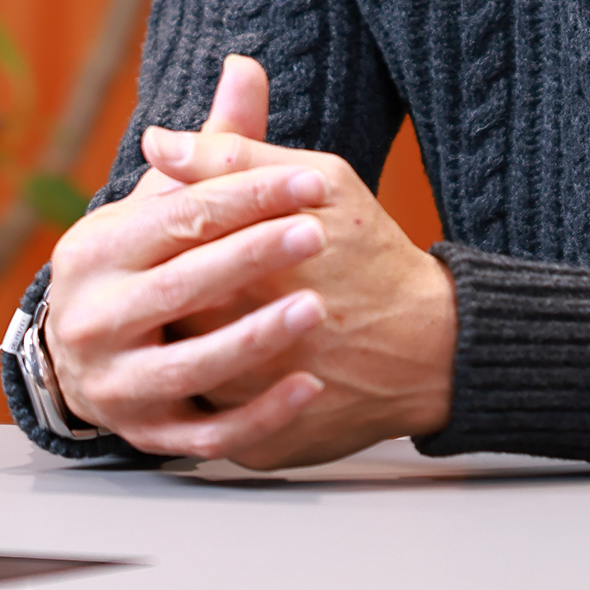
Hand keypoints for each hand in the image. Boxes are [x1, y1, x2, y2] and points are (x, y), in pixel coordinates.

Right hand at [39, 58, 333, 460]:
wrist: (86, 353)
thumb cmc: (142, 261)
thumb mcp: (163, 203)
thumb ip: (214, 145)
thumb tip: (247, 65)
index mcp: (93, 251)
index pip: (180, 217)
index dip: (249, 196)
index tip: (312, 185)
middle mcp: (91, 321)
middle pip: (181, 286)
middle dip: (252, 257)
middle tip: (315, 235)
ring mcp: (116, 385)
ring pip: (191, 365)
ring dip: (255, 337)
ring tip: (315, 309)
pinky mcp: (145, 435)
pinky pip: (207, 433)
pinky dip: (259, 415)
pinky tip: (308, 386)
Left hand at [142, 74, 456, 469]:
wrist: (432, 348)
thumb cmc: (375, 257)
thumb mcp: (318, 184)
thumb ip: (232, 156)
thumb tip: (157, 140)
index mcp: (235, 277)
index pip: (166, 254)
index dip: (170, 236)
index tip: (191, 230)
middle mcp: (231, 348)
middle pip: (166, 317)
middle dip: (176, 293)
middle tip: (199, 279)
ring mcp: (242, 408)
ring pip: (182, 374)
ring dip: (188, 346)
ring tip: (216, 319)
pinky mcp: (258, 449)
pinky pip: (214, 425)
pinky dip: (218, 396)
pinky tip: (233, 367)